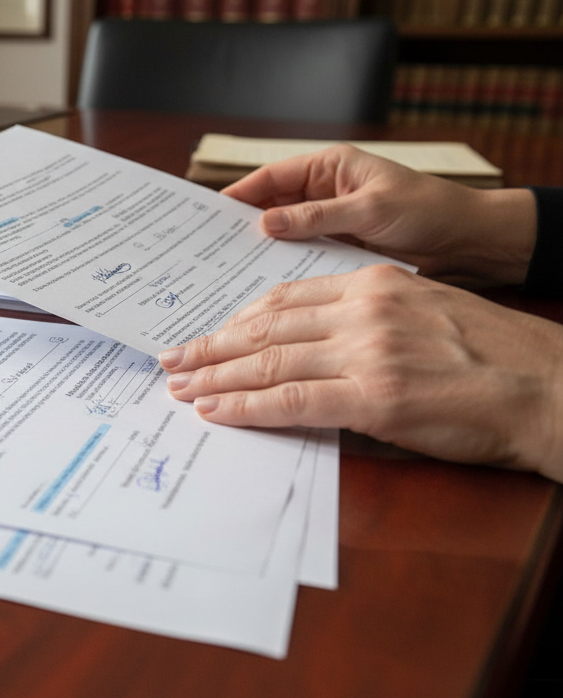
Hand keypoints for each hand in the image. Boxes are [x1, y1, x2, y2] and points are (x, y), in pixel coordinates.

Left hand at [159, 264, 562, 482]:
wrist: (551, 387)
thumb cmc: (494, 359)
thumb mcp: (425, 314)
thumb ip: (367, 322)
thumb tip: (314, 348)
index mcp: (374, 285)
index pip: (284, 299)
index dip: (238, 319)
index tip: (209, 333)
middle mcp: (363, 311)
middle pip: (264, 326)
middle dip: (211, 345)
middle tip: (172, 359)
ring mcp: (366, 352)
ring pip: (267, 361)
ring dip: (215, 376)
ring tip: (180, 387)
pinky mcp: (373, 397)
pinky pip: (290, 401)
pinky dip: (244, 406)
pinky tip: (214, 411)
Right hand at [222, 145, 537, 286]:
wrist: (470, 242)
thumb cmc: (429, 211)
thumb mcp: (370, 209)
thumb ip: (317, 216)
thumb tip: (265, 222)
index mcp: (330, 167)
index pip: (271, 177)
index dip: (238, 194)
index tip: (209, 216)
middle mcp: (325, 191)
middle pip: (270, 207)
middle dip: (242, 226)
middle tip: (210, 250)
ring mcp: (330, 222)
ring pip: (283, 234)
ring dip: (262, 251)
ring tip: (229, 271)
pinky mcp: (339, 248)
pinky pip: (303, 256)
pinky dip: (286, 268)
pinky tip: (267, 288)